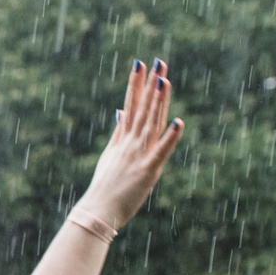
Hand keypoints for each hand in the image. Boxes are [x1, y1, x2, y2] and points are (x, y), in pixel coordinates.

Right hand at [77, 59, 184, 229]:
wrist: (97, 212)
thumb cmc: (105, 188)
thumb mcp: (110, 154)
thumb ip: (119, 131)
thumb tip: (121, 110)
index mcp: (123, 140)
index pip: (131, 106)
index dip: (136, 84)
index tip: (140, 63)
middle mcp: (131, 144)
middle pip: (143, 109)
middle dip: (150, 85)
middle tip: (158, 62)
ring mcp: (138, 155)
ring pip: (151, 124)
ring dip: (158, 102)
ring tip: (164, 81)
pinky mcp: (148, 170)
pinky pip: (161, 151)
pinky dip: (170, 137)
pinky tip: (178, 121)